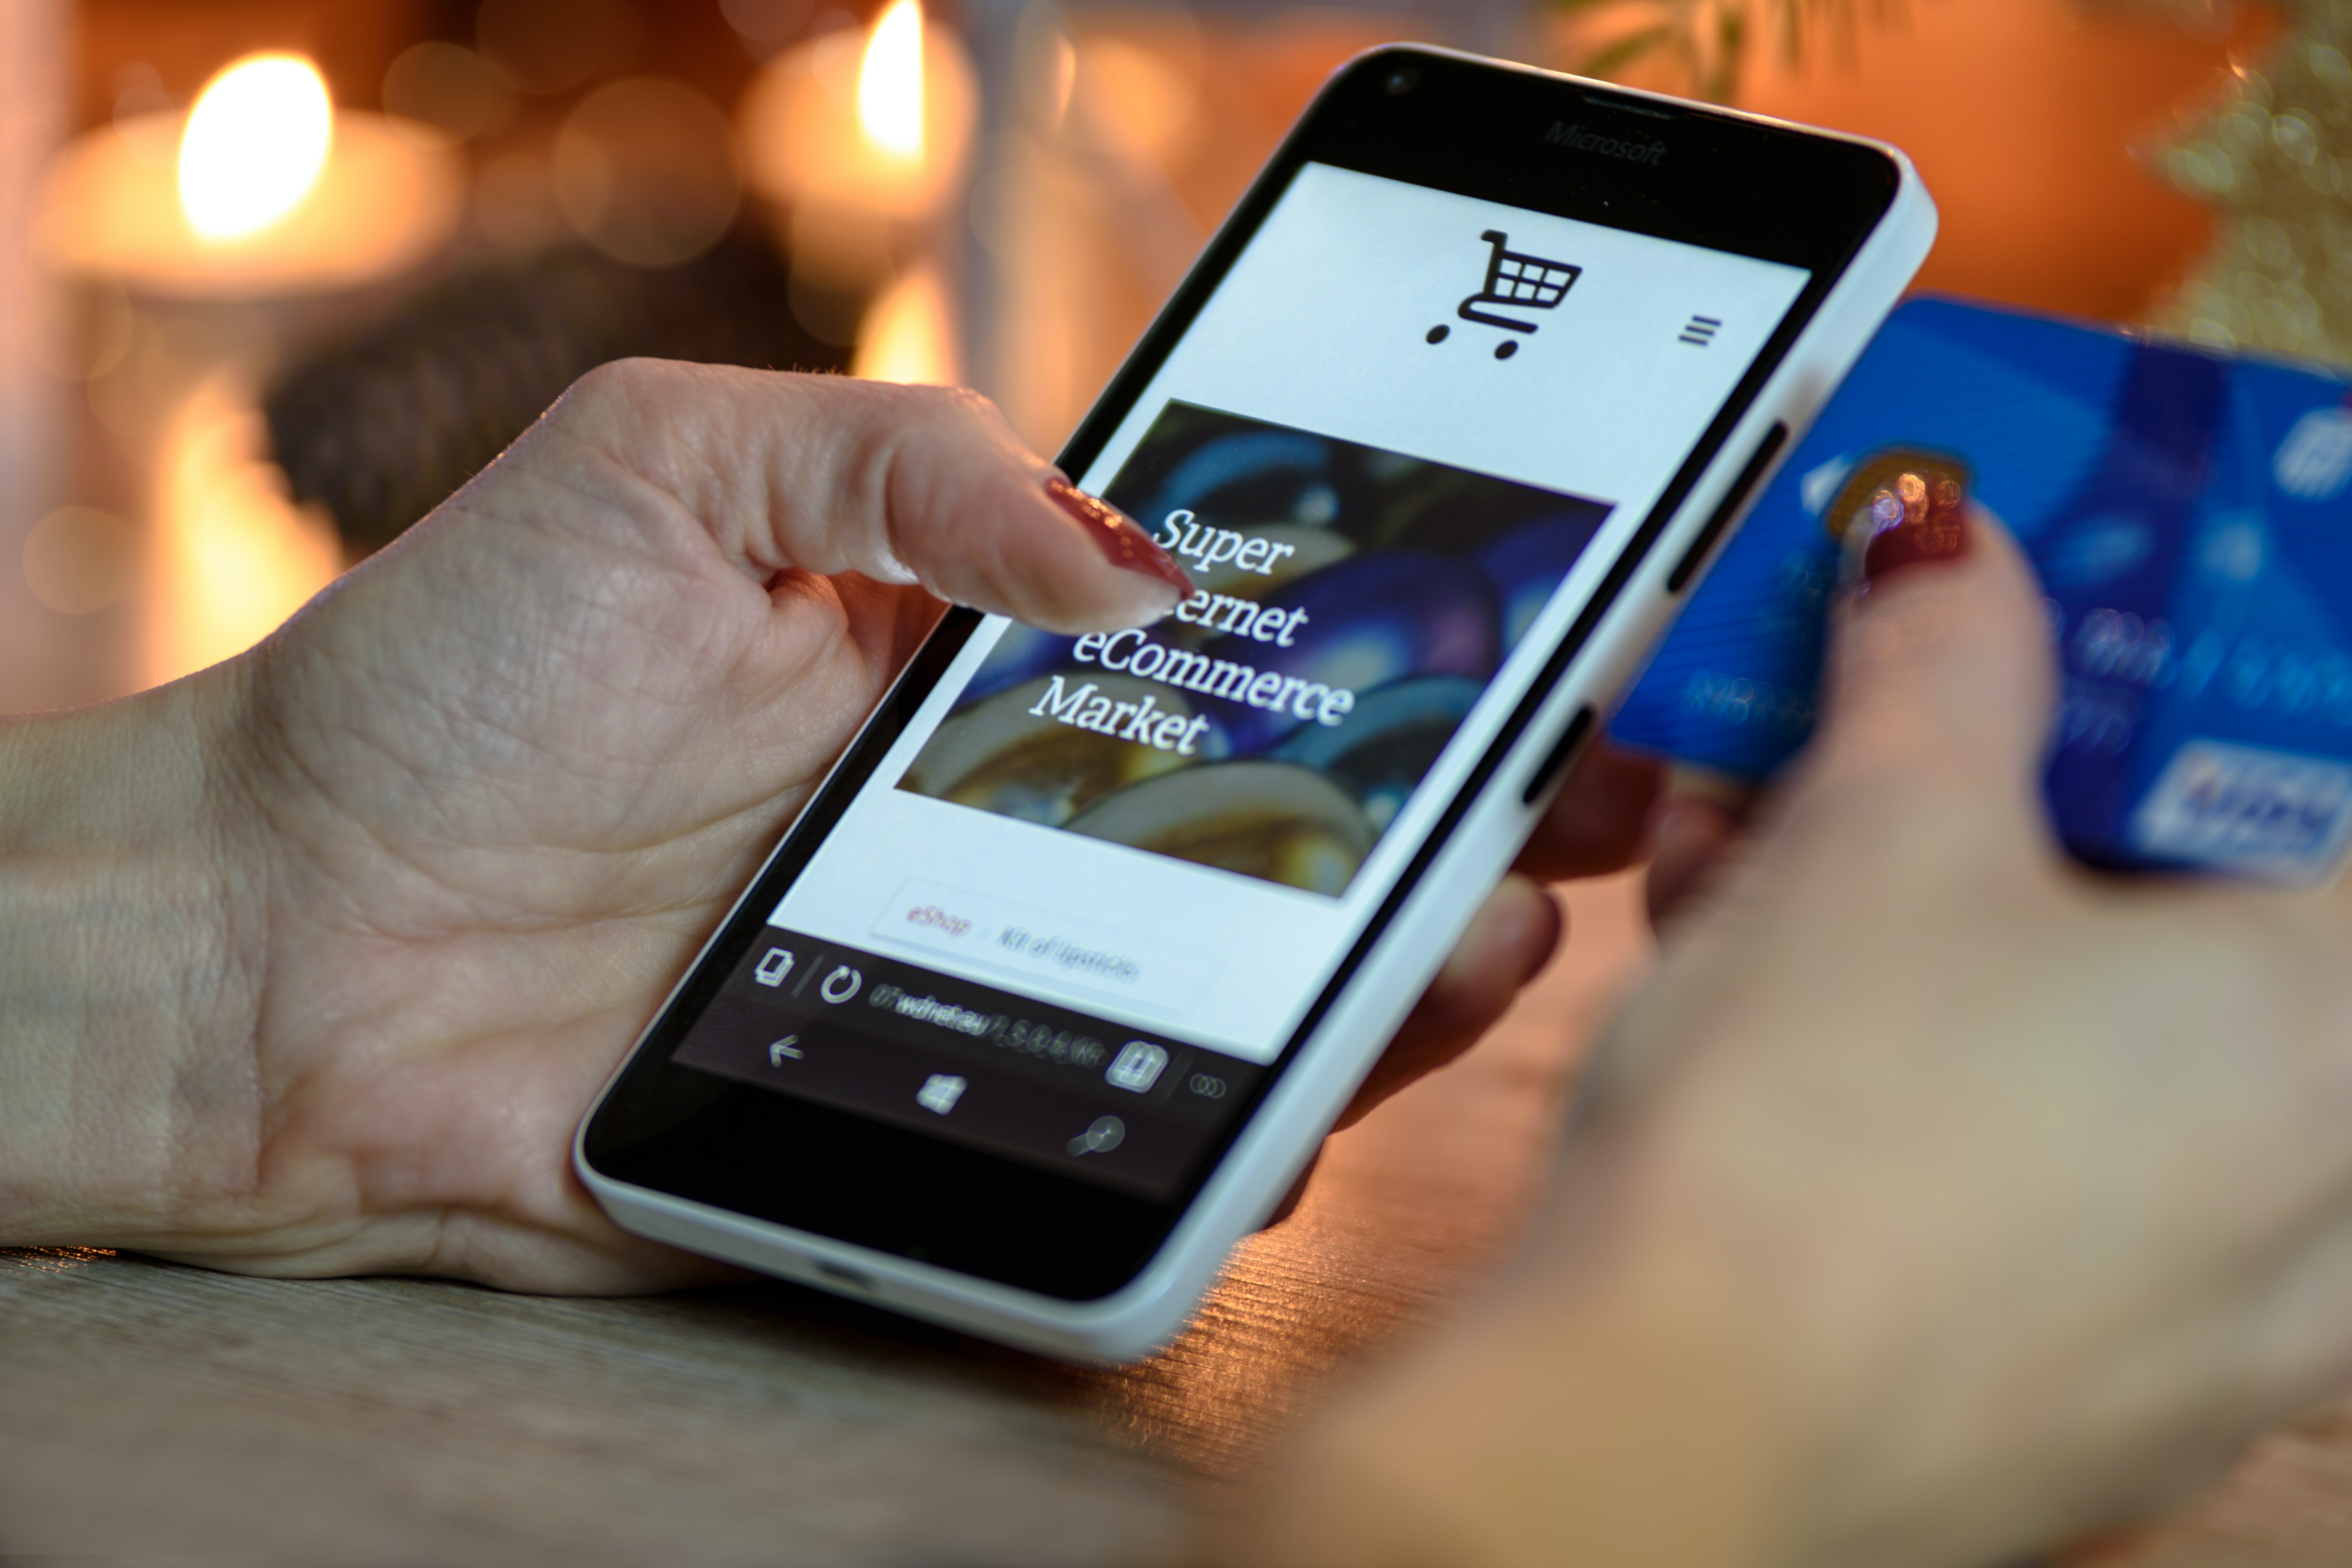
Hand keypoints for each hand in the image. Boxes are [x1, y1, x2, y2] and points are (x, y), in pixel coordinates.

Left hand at [0, 362, 1654, 1291]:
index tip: (1540, 641)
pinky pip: (1112, 1151)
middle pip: (1282, 845)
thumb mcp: (672, 468)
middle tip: (1581, 807)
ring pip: (1240, 1008)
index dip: (1400, 650)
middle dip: (1457, 827)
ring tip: (1478, 942)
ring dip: (1386, 985)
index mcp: (975, 669)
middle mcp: (1007, 831)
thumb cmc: (450, 678)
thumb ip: (907, 463)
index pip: (1234, 658)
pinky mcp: (928, 1123)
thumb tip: (1137, 551)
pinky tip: (1286, 1107)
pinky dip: (1219, 1144)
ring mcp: (983, 987)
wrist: (269, 938)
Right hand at [1246, 508, 2351, 1567]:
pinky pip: (2053, 1188)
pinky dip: (1945, 1086)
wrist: (1657, 1440)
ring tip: (1779, 877)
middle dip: (2048, 808)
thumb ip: (1943, 661)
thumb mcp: (1874, 837)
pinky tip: (1783, 1032)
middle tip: (1925, 742)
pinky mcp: (2092, 1392)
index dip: (2214, 680)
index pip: (2329, 783)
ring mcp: (2221, 1319)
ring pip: (2121, 1063)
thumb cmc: (1808, 1148)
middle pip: (2217, 923)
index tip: (2111, 635)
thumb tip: (1946, 545)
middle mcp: (2330, 1190)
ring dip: (1968, 944)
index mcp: (2337, 1024)